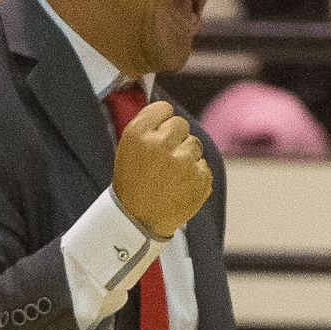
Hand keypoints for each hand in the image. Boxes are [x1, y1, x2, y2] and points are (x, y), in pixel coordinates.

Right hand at [111, 101, 212, 239]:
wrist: (138, 221)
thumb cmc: (132, 182)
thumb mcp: (127, 149)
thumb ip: (148, 126)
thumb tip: (169, 110)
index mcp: (138, 134)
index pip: (164, 108)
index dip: (161, 122)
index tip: (157, 135)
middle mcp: (160, 144)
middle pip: (181, 124)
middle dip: (176, 138)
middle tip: (163, 159)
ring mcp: (182, 162)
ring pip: (195, 145)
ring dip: (186, 157)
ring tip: (169, 177)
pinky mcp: (199, 178)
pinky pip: (203, 166)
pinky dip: (195, 176)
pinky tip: (179, 188)